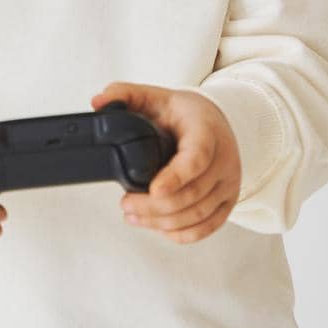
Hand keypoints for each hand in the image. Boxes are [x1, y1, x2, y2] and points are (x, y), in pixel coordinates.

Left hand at [91, 81, 240, 243]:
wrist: (215, 121)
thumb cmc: (184, 113)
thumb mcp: (155, 96)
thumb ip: (125, 94)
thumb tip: (98, 102)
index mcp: (206, 131)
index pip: (197, 158)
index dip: (175, 177)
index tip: (152, 190)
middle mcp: (224, 159)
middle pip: (193, 194)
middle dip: (155, 206)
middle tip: (126, 204)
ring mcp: (229, 183)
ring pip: (198, 215)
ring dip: (162, 222)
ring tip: (134, 216)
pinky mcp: (228, 201)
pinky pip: (207, 227)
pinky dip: (181, 233)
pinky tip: (158, 227)